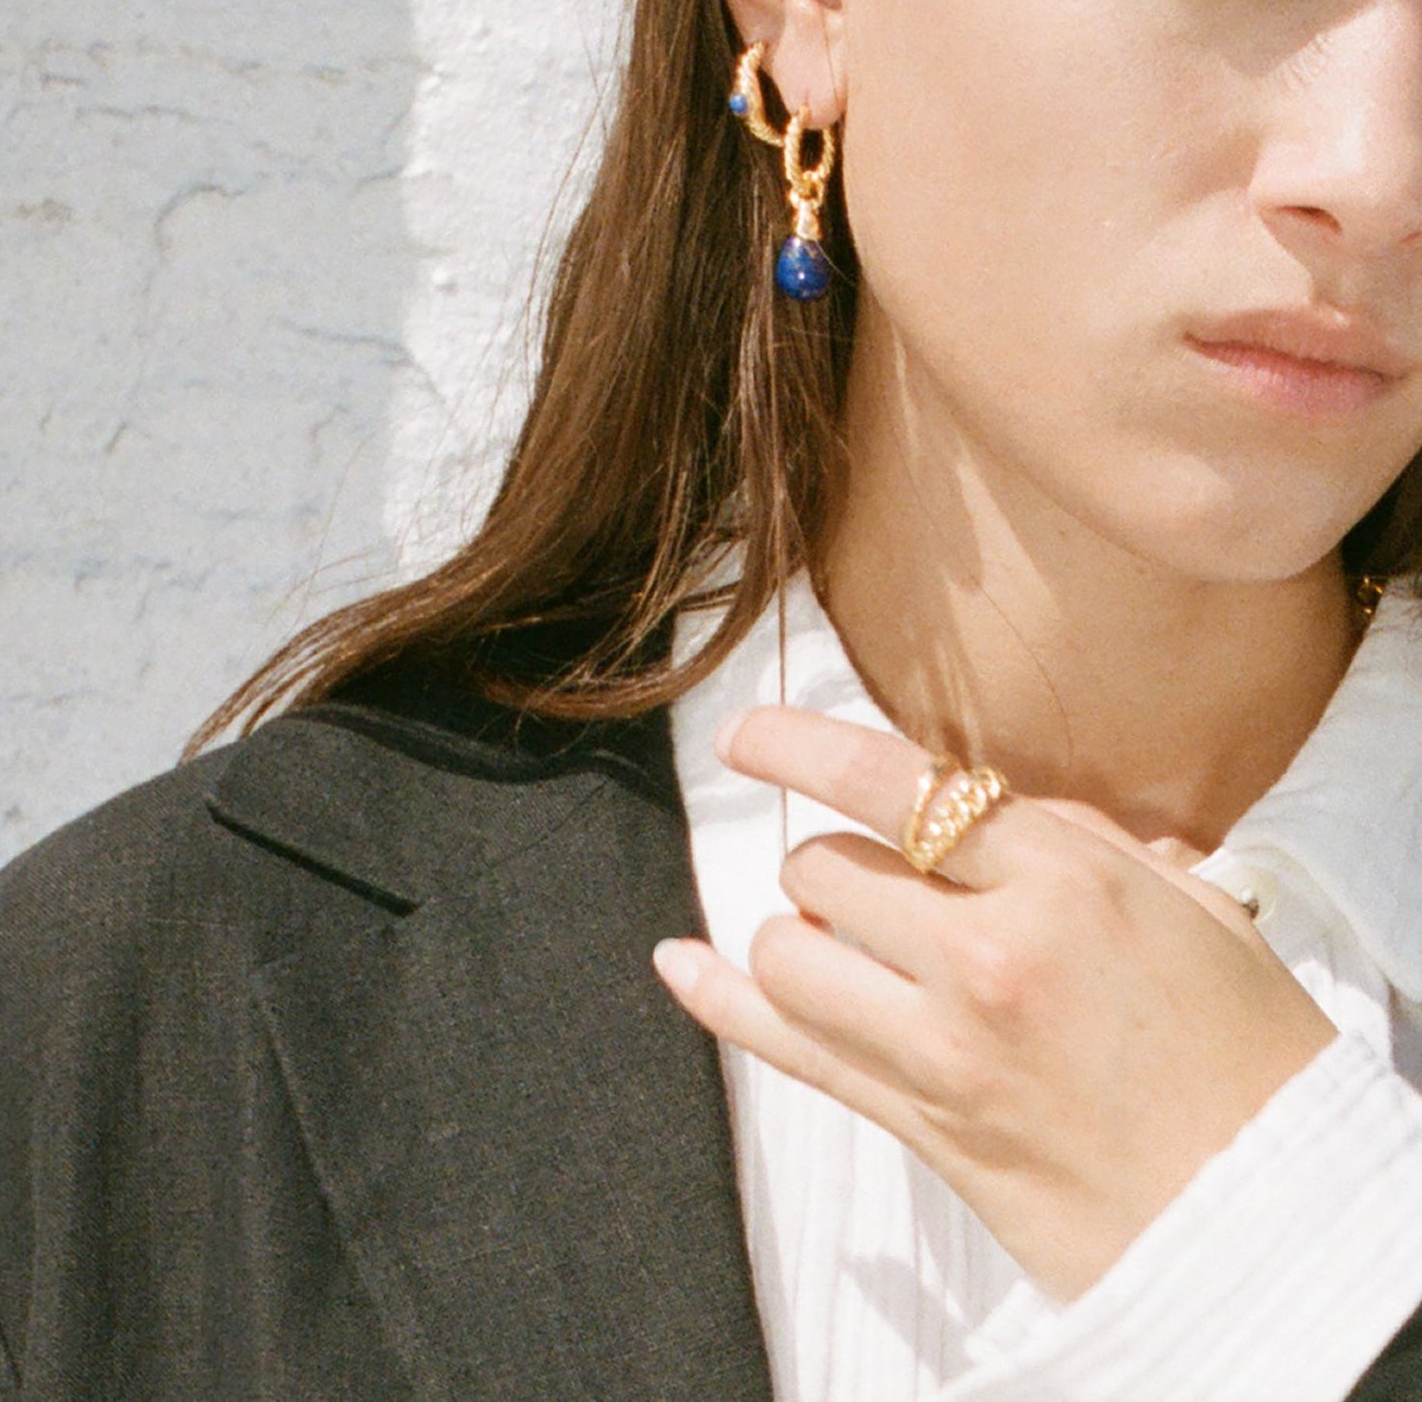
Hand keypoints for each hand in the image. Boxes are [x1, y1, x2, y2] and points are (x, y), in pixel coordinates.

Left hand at [653, 706, 1337, 1299]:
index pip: (894, 785)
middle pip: (831, 868)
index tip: (749, 734)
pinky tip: (680, 962)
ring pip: (791, 953)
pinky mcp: (921, 1125)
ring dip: (798, 932)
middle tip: (882, 883)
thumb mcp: (1194, 909)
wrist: (1270, 1216)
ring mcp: (945, 1049)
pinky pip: (787, 1051)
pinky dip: (718, 1000)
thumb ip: (1083, 840)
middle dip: (835, 860)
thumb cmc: (1246, 1051)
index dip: (800, 745)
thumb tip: (994, 802)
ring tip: (840, 941)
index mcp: (1066, 882)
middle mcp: (990, 956)